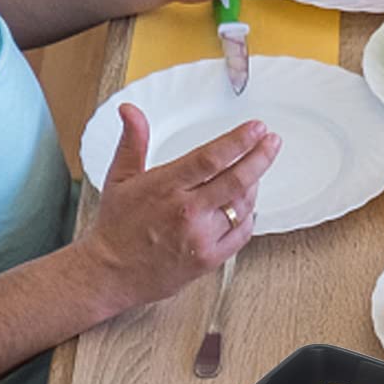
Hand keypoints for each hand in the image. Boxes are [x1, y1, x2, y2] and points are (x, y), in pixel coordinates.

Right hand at [78, 104, 279, 309]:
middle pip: (236, 180)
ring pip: (242, 206)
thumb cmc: (116, 226)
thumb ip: (133, 142)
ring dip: (254, 185)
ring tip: (256, 170)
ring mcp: (200, 237)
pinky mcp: (209, 259)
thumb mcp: (119, 178)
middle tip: (272, 141)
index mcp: (166, 187)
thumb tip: (131, 110)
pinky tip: (247, 205)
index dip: (239, 141)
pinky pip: (242, 234)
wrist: (111, 273)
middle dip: (260, 157)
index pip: (211, 157)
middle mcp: (187, 212)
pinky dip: (249, 216)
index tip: (257, 128)